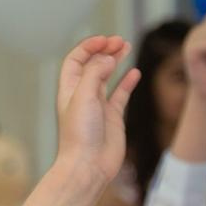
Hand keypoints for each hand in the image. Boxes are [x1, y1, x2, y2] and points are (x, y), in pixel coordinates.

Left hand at [53, 34, 138, 188]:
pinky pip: (121, 94)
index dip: (88, 47)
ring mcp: (99, 106)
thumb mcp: (84, 97)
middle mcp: (83, 95)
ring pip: (107, 77)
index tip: (105, 41)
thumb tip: (108, 58)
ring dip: (116, 61)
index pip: (76, 60)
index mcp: (70, 89)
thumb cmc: (80, 134)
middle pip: (92, 65)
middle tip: (119, 41)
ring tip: (127, 46)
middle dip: (104, 50)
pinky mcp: (113, 117)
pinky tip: (135, 72)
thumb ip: (95, 73)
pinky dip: (127, 82)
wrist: (88, 165)